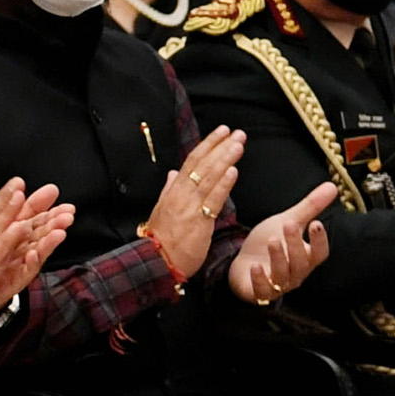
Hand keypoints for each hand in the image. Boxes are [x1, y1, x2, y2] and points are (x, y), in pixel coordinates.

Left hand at [0, 185, 72, 314]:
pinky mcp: (16, 280)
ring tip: (60, 232)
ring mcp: (21, 263)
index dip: (41, 203)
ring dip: (50, 240)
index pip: (30, 214)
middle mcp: (22, 247)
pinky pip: (24, 271)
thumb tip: (7, 193)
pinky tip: (34, 254)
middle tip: (68, 212)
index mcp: (15, 233)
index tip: (53, 191)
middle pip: (41, 231)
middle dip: (55, 221)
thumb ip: (2, 213)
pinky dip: (30, 262)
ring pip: (39, 249)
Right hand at [144, 126, 243, 277]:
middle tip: (237, 134)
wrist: (155, 263)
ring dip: (225, 159)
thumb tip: (173, 173)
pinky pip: (213, 201)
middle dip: (221, 147)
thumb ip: (169, 190)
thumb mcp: (160, 210)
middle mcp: (181, 195)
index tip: (222, 132)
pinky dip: (223, 185)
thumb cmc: (159, 241)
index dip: (208, 144)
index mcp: (173, 191)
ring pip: (209, 179)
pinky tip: (233, 172)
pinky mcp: (199, 223)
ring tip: (239, 145)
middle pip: (202, 165)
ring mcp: (190, 208)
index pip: (192, 161)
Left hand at [229, 181, 334, 304]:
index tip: (317, 224)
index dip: (319, 240)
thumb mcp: (288, 222)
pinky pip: (262, 291)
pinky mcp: (259, 293)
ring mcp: (278, 285)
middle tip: (289, 225)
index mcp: (306, 258)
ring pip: (283, 275)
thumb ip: (309, 207)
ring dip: (278, 258)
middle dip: (295, 244)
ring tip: (272, 240)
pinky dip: (259, 280)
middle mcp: (295, 274)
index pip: (320, 253)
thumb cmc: (268, 244)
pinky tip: (255, 266)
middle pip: (301, 262)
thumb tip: (332, 186)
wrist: (243, 263)